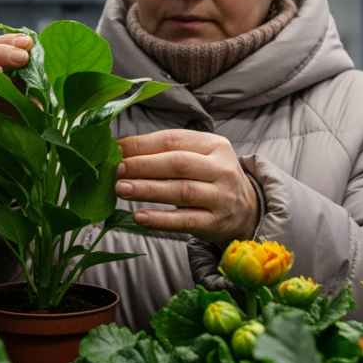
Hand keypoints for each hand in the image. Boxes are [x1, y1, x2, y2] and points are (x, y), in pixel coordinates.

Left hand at [115, 130, 258, 244]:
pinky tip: (139, 217)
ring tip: (121, 189)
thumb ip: (166, 152)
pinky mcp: (215, 223)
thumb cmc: (210, 178)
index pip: (174, 140)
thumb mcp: (198, 157)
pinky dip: (160, 219)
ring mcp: (221, 197)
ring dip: (147, 190)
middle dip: (144, 165)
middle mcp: (221, 169)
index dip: (143, 144)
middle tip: (117, 170)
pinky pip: (185, 220)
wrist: (246, 209)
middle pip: (178, 164)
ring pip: (182, 191)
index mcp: (214, 145)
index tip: (117, 149)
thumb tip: (121, 151)